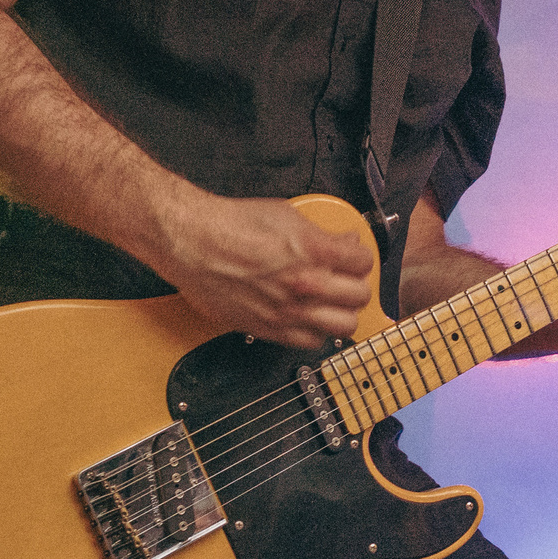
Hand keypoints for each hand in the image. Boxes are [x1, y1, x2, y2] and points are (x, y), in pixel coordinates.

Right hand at [153, 190, 375, 349]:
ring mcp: (289, 311)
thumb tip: (342, 242)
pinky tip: (310, 319)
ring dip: (342, 313)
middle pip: (359, 297)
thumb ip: (321, 234)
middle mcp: (306, 285)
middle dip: (356, 285)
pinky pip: (309, 343)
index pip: (364, 262)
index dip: (361, 257)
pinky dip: (316, 332)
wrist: (193, 243)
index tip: (354, 257)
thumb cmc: (230, 225)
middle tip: (347, 280)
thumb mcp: (287, 215)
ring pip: (343, 326)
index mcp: (315, 252)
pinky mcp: (268, 328)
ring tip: (334, 304)